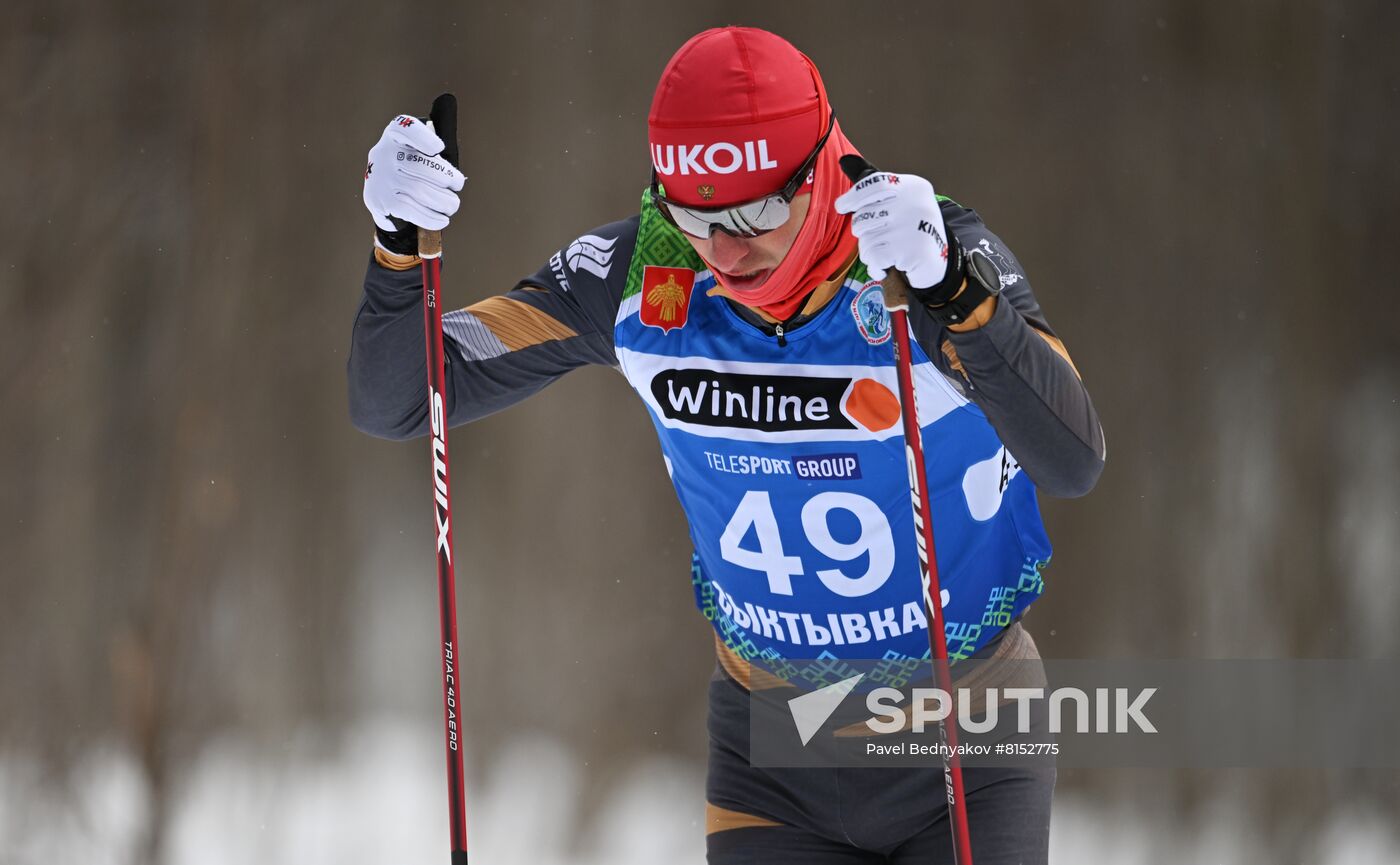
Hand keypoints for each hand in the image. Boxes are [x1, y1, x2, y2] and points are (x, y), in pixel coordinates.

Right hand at [362, 114, 464, 249]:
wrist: (381, 195)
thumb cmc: (408, 170)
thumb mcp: (416, 152)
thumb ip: (431, 155)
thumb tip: (454, 179)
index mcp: (394, 135)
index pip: (404, 128)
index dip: (423, 137)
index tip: (439, 148)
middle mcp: (384, 154)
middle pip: (420, 165)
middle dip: (446, 177)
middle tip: (457, 185)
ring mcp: (381, 179)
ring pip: (419, 190)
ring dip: (443, 201)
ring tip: (452, 205)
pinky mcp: (382, 201)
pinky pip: (412, 210)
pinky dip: (431, 218)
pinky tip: (443, 220)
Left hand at [834, 170, 953, 289]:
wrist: (941, 263)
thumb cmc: (913, 230)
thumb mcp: (899, 201)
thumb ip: (873, 185)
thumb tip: (844, 160)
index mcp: (914, 187)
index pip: (873, 184)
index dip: (853, 196)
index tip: (841, 206)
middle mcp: (914, 203)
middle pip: (864, 216)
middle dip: (864, 232)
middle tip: (880, 239)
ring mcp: (913, 226)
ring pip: (866, 239)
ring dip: (869, 251)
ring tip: (886, 253)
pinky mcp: (911, 250)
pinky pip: (873, 256)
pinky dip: (875, 266)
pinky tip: (886, 266)